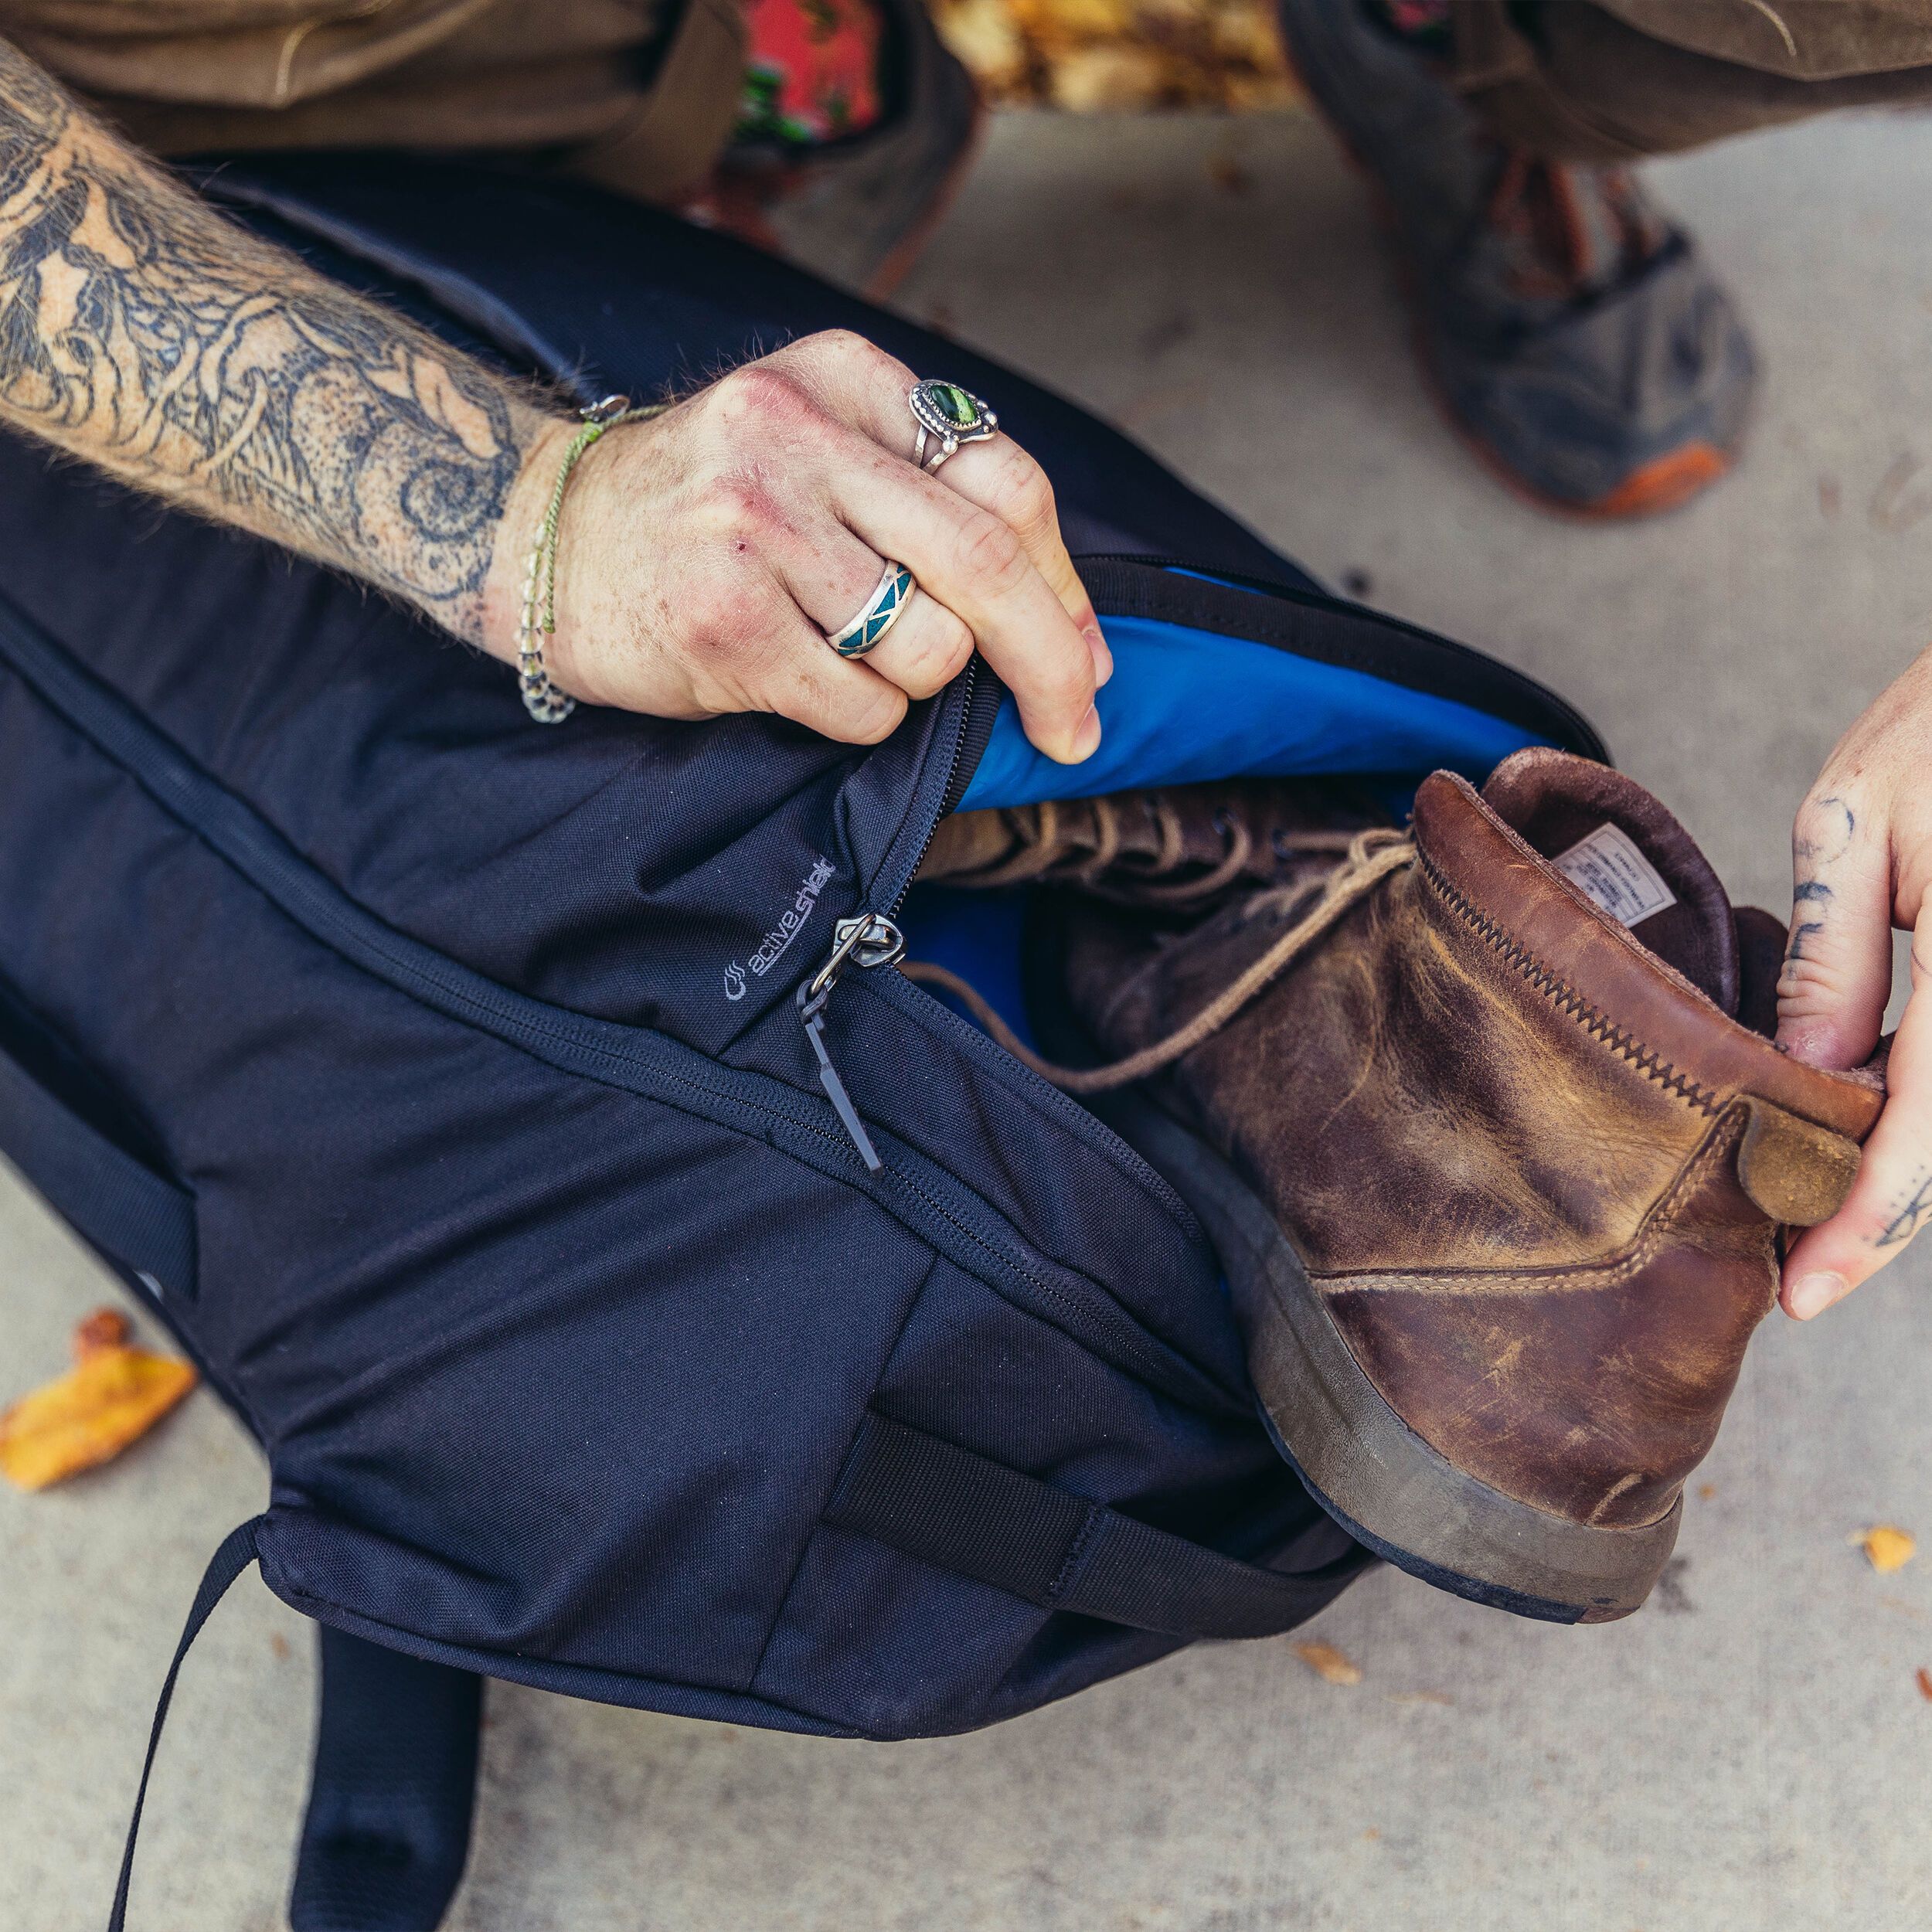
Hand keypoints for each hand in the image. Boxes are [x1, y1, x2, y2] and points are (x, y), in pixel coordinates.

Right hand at [481, 331, 1109, 761]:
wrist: (543, 538)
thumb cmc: (707, 511)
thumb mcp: (813, 446)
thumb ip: (926, 494)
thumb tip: (1070, 623)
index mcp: (839, 378)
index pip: (1006, 480)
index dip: (1066, 584)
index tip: (1087, 656)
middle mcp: (795, 436)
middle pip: (986, 560)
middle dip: (1053, 662)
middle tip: (1076, 727)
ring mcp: (753, 527)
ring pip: (927, 647)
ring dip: (916, 681)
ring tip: (845, 653)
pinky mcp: (722, 620)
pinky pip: (862, 707)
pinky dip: (858, 717)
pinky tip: (798, 678)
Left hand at [1775, 643, 1931, 1316]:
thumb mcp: (1857, 816)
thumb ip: (1837, 952)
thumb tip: (1805, 1073)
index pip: (1926, 1128)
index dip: (1864, 1223)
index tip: (1803, 1291)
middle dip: (1883, 1217)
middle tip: (1798, 1268)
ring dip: (1908, 1170)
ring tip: (1815, 1211)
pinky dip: (1926, 1113)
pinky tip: (1863, 1123)